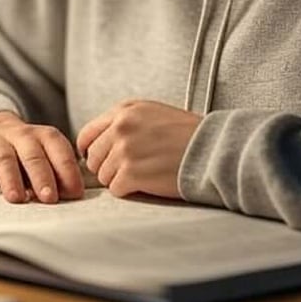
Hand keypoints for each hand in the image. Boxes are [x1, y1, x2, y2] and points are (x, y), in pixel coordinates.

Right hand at [0, 110, 83, 203]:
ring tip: (17, 197)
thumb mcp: (46, 159)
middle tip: (49, 197)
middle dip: (42, 176)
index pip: (58, 149)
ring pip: (4, 158)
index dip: (67, 171)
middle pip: (32, 155)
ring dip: (11, 179)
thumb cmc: (25, 155)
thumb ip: (59, 175)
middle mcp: (20, 135)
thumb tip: (72, 194)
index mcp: (44, 136)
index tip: (73, 192)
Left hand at [76, 100, 200, 198]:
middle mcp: (121, 126)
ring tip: (146, 174)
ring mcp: (124, 149)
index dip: (92, 151)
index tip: (102, 160)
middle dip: (109, 168)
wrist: (212, 149)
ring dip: (121, 180)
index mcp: (125, 110)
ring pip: (104, 176)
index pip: (88, 134)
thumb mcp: (153, 114)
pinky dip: (131, 191)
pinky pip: (116, 190)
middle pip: (94, 158)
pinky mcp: (131, 172)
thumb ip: (126, 122)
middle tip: (132, 171)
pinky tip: (149, 183)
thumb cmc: (188, 135)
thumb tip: (100, 144)